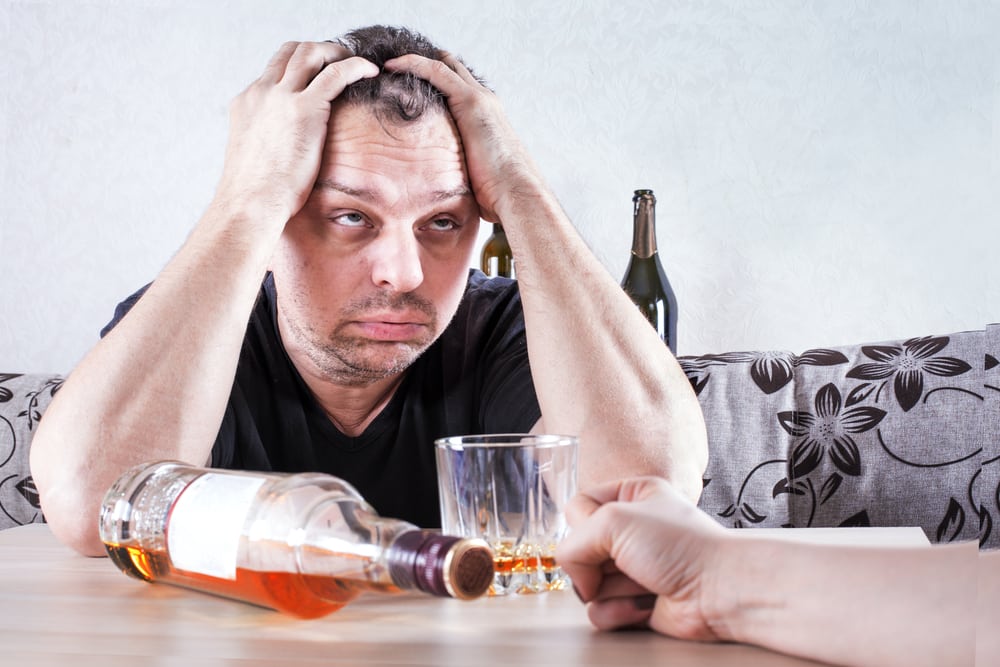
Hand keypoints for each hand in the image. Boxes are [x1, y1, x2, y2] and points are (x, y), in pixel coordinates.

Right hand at [214, 41, 378, 226]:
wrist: (250, 203)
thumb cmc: (255, 195)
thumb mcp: (256, 157)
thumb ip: (268, 142)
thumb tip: (282, 154)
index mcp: (247, 102)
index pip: (275, 69)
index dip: (299, 66)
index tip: (320, 75)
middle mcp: (261, 92)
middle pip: (291, 51)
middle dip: (319, 51)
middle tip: (342, 62)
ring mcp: (281, 96)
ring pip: (311, 52)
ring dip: (337, 53)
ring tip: (358, 64)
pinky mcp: (304, 108)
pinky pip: (337, 73)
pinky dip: (356, 66)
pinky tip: (371, 72)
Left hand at [383, 53, 541, 222]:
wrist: (516, 194)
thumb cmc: (497, 196)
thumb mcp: (472, 178)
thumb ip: (457, 172)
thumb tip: (439, 191)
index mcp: (486, 119)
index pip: (458, 89)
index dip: (433, 81)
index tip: (406, 83)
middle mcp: (485, 102)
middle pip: (453, 71)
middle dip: (424, 64)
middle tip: (394, 65)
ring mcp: (480, 99)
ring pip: (442, 66)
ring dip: (415, 61)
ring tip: (388, 62)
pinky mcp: (471, 101)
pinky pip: (437, 72)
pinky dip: (414, 64)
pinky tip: (392, 66)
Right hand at [555, 477, 726, 639]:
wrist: (719, 592)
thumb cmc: (680, 546)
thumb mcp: (614, 520)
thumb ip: (573, 540)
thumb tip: (574, 574)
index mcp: (631, 495)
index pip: (577, 506)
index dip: (582, 525)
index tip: (604, 533)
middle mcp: (630, 529)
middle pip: (579, 548)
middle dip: (596, 562)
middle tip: (622, 561)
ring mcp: (631, 567)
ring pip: (586, 582)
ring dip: (609, 589)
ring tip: (641, 583)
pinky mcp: (633, 601)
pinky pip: (600, 609)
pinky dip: (616, 611)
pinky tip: (643, 605)